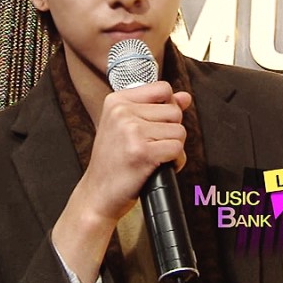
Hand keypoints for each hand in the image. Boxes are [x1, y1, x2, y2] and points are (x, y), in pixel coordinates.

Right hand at [79, 81, 189, 224]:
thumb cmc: (114, 161)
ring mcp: (131, 130)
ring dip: (172, 148)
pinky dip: (174, 163)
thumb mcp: (128, 127)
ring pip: (179, 131)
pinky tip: (155, 167)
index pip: (163, 89)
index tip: (151, 125)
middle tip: (147, 146)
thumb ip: (157, 108)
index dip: (166, 108)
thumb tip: (185, 97)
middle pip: (174, 112)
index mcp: (116, 101)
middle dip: (169, 132)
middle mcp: (121, 111)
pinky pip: (178, 150)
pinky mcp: (142, 151)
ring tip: (150, 157)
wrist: (98, 193)